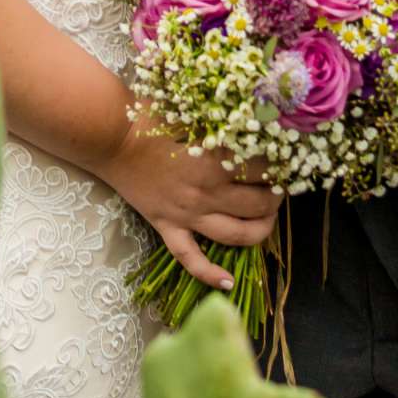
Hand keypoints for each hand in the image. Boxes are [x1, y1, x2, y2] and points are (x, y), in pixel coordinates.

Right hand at [99, 106, 276, 294]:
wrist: (111, 137)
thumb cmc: (152, 117)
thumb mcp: (195, 113)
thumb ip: (224, 120)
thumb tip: (256, 117)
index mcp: (216, 161)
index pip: (265, 170)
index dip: (281, 167)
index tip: (286, 163)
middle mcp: (207, 192)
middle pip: (258, 206)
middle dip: (276, 200)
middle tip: (279, 191)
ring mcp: (187, 215)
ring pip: (236, 235)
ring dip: (260, 231)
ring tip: (266, 221)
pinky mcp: (167, 227)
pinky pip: (190, 259)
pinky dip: (209, 274)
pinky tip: (228, 284)